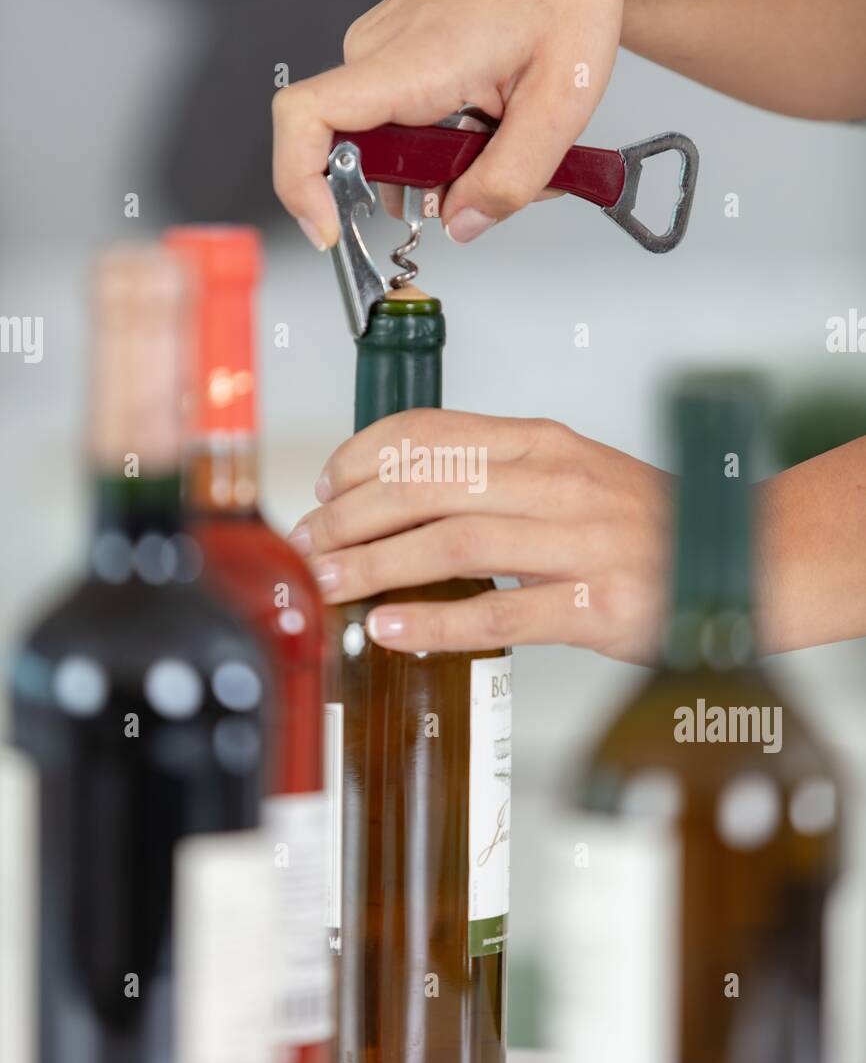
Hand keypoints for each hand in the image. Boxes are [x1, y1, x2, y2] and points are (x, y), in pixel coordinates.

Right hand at [272, 0, 657, 248]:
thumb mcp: (561, 105)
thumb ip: (509, 179)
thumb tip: (460, 226)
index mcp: (414, 55)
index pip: (306, 117)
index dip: (299, 184)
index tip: (328, 228)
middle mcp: (380, 46)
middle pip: (360, 156)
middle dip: (423, 190)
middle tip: (493, 177)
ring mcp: (382, 46)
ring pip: (386, 145)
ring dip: (442, 167)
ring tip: (505, 139)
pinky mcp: (393, 50)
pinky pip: (399, 120)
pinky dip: (443, 141)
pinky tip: (489, 122)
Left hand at [289, 410, 671, 662]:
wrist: (742, 558)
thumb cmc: (647, 523)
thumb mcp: (571, 474)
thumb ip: (497, 479)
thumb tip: (404, 500)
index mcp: (542, 443)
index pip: (431, 432)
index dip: (362, 457)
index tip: (326, 485)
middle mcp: (555, 481)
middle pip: (425, 485)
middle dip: (350, 514)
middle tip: (311, 545)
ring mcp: (576, 542)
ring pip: (450, 543)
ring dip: (376, 564)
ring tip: (330, 584)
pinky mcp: (592, 604)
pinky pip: (497, 612)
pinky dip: (434, 622)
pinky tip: (391, 629)